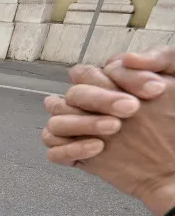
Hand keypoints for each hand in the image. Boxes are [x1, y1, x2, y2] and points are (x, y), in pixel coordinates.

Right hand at [44, 68, 174, 202]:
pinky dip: (70, 149)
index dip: (111, 79)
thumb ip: (161, 58)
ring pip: (57, 124)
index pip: (85, 74)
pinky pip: (54, 152)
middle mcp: (87, 109)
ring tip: (113, 128)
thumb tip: (130, 58)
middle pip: (70, 97)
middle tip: (130, 109)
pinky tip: (97, 147)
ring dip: (82, 123)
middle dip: (98, 100)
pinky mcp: (78, 157)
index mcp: (105, 86)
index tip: (148, 89)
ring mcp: (80, 133)